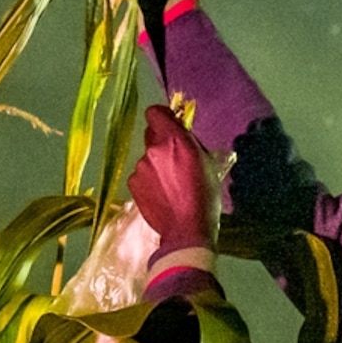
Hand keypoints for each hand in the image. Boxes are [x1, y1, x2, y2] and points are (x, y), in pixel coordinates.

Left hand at [129, 104, 224, 251]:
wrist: (187, 230)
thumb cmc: (205, 197)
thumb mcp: (207, 163)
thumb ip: (191, 143)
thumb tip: (182, 135)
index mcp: (175, 139)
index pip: (155, 112)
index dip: (162, 116)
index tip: (170, 124)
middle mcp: (154, 149)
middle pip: (151, 133)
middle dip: (161, 141)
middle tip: (175, 158)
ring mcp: (140, 167)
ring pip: (147, 157)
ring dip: (156, 164)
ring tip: (171, 184)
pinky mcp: (133, 184)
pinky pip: (141, 175)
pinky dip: (149, 181)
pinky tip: (162, 194)